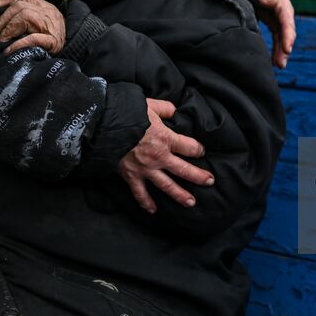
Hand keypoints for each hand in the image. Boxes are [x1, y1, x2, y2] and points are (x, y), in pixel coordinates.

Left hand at [0, 0, 64, 53]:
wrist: (70, 54)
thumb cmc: (47, 42)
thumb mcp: (35, 26)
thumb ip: (20, 19)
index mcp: (42, 6)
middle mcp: (48, 12)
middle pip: (20, 6)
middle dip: (1, 21)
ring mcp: (52, 25)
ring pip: (26, 16)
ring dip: (8, 30)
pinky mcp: (54, 41)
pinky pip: (33, 37)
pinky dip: (18, 44)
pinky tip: (8, 50)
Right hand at [116, 99, 213, 213]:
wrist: (104, 126)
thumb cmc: (128, 114)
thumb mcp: (151, 105)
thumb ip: (166, 108)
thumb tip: (174, 111)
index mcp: (166, 138)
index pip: (189, 147)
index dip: (198, 149)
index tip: (201, 151)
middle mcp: (159, 157)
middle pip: (184, 169)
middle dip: (199, 176)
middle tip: (210, 182)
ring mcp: (146, 169)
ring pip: (167, 186)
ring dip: (180, 195)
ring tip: (191, 202)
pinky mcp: (131, 176)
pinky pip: (140, 193)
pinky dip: (146, 202)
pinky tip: (153, 210)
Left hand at [248, 0, 295, 67]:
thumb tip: (273, 3)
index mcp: (283, 6)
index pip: (287, 23)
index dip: (288, 36)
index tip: (288, 49)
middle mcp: (285, 16)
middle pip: (287, 34)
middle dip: (285, 49)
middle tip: (281, 63)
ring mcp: (280, 21)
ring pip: (283, 39)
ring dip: (281, 53)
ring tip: (279, 66)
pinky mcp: (274, 25)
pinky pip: (277, 40)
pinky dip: (277, 50)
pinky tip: (274, 62)